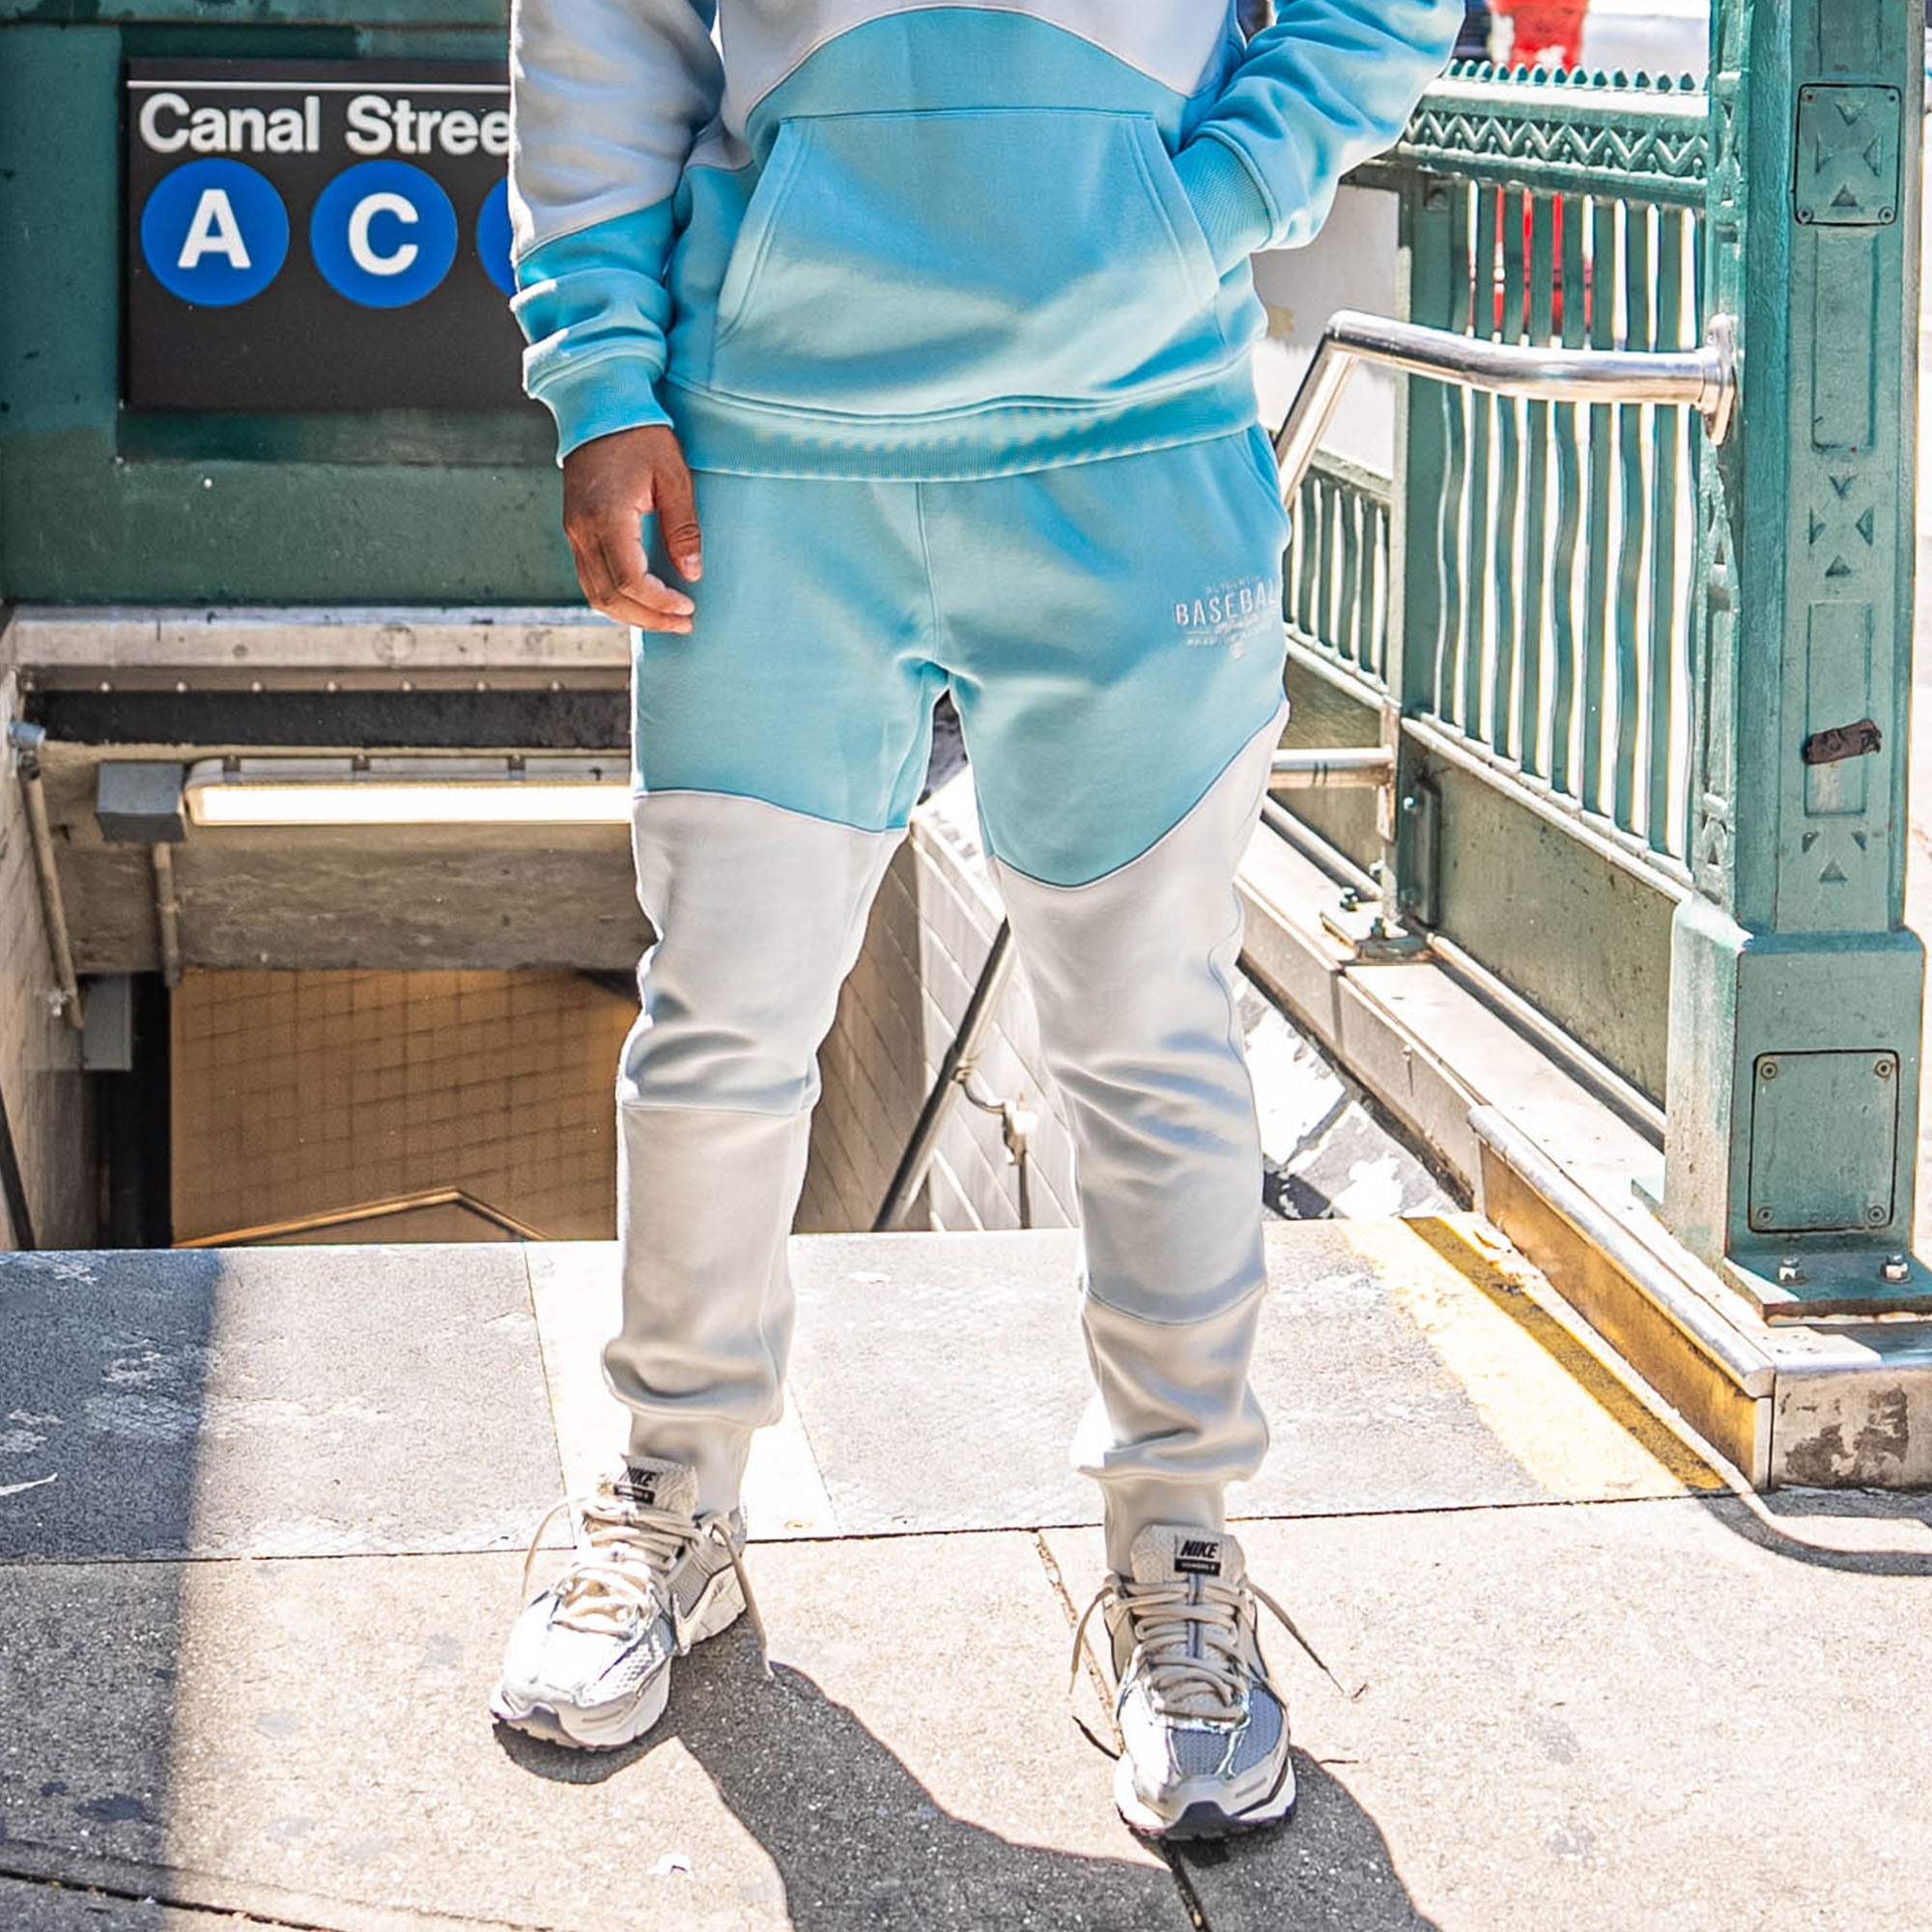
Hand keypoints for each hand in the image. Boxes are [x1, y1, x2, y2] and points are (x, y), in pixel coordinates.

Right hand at [561, 424, 702, 632]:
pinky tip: (643, 600)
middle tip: (684, 623)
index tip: (688, 607)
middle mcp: (582, 530)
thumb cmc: (640, 435)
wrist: (599, 405)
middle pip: (609, 596)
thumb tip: (692, 573)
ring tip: (666, 618)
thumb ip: (683, 527)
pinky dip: (616, 597)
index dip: (659, 602)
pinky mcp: (574, 529)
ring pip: (595, 593)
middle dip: (648, 618)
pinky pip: (590, 577)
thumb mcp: (673, 476)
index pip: (630, 580)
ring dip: (630, 614)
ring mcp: (573, 531)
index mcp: (606, 517)